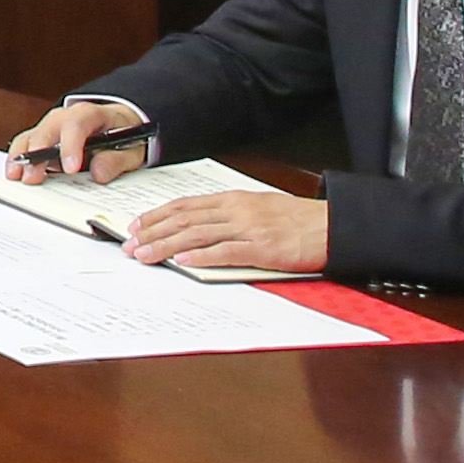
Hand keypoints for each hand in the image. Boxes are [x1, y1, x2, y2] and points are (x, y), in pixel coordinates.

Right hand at [4, 97, 148, 181]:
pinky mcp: (42, 138)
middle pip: (47, 129)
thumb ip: (117, 160)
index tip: (70, 169)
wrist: (117, 125)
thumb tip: (99, 173)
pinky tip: (14, 172)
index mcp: (90, 114)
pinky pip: (26, 144)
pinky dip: (18, 158)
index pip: (76, 124)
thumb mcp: (131, 149)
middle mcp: (65, 116)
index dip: (71, 146)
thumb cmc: (123, 136)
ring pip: (31, 135)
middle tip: (33, 177)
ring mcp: (51, 126)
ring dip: (21, 156)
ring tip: (16, 176)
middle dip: (37, 153)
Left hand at [121, 189, 327, 275]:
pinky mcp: (263, 248)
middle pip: (184, 220)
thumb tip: (200, 226)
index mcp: (234, 200)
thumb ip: (230, 214)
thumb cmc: (297, 219)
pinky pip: (225, 252)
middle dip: (153, 233)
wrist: (333, 225)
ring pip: (197, 235)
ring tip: (146, 255)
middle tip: (130, 245)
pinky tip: (182, 262)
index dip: (157, 215)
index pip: (185, 205)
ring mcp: (249, 229)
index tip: (136, 225)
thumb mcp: (258, 207)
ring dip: (166, 246)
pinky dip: (200, 256)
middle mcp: (236, 211)